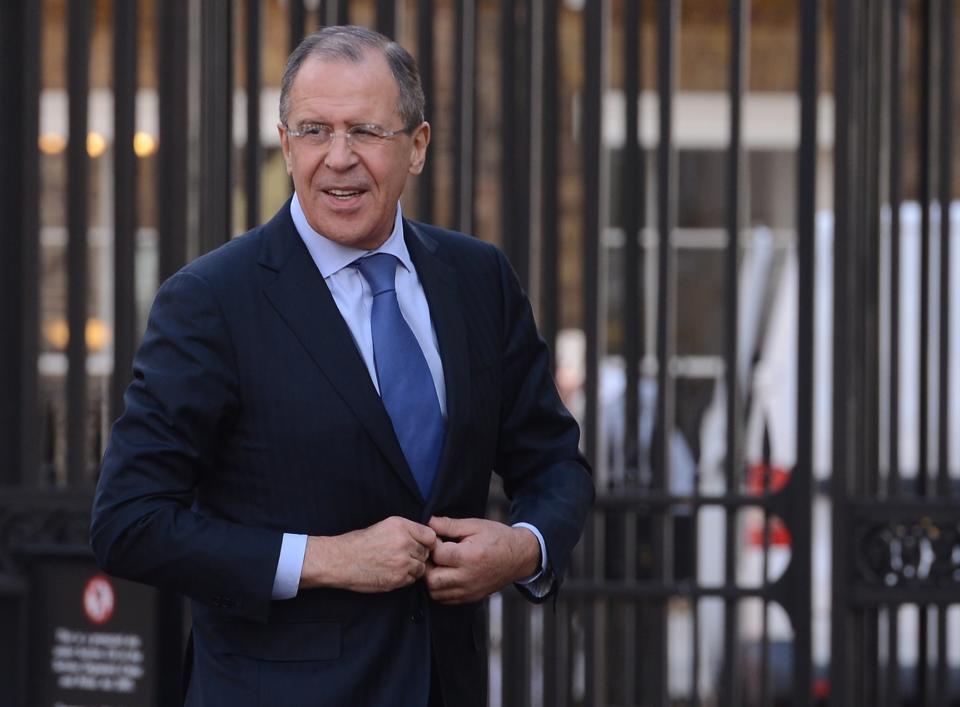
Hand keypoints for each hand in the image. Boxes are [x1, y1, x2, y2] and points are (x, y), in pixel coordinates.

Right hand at [300, 516, 436, 592]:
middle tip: (403, 557)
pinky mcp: (397, 579)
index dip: (427, 542)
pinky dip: (405, 578)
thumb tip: (429, 539)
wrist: (340, 560)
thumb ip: (407, 530)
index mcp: (400, 526)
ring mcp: (402, 562)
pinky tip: (391, 573)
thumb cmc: (359, 543)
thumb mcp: (385, 526)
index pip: (430, 535)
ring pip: (421, 568)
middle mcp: (404, 542)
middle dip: (418, 555)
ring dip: (412, 568)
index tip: (421, 546)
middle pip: (426, 553)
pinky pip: (412, 580)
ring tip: (396, 565)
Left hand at [424, 516, 540, 603]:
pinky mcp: (470, 598)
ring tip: (439, 565)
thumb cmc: (498, 538)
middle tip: (433, 554)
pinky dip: (440, 589)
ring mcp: (469, 591)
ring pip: (435, 592)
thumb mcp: (475, 525)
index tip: (437, 538)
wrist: (519, 557)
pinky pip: (445, 599)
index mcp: (470, 556)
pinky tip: (445, 575)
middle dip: (427, 565)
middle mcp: (468, 577)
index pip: (437, 554)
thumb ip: (450, 525)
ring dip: (431, 578)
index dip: (432, 544)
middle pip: (431, 578)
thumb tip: (429, 523)